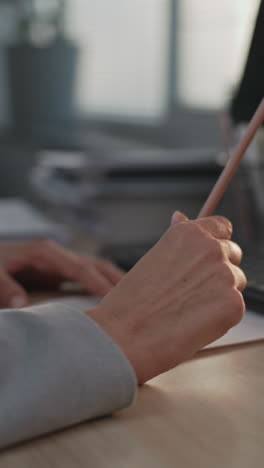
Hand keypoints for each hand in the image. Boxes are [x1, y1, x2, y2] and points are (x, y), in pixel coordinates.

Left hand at [0, 240, 123, 307]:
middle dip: (117, 279)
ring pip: (96, 270)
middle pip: (96, 265)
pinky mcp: (59, 272)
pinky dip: (101, 287)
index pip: (80, 268)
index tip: (115, 299)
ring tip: (134, 301)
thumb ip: (5, 287)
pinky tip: (111, 302)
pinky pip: (86, 278)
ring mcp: (61, 262)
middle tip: (140, 299)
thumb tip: (22, 306)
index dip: (98, 283)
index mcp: (46, 252)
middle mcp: (58, 255)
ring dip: (114, 282)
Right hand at [88, 212, 246, 383]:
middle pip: (233, 254)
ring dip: (221, 294)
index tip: (209, 256)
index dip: (217, 242)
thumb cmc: (132, 301)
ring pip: (236, 282)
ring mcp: (225, 275)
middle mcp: (211, 248)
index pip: (221, 226)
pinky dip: (220, 318)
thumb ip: (177, 240)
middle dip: (219, 270)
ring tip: (188, 310)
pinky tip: (193, 323)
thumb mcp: (153, 257)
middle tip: (192, 291)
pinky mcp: (233, 303)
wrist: (124, 334)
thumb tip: (181, 216)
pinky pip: (235, 308)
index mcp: (189, 233)